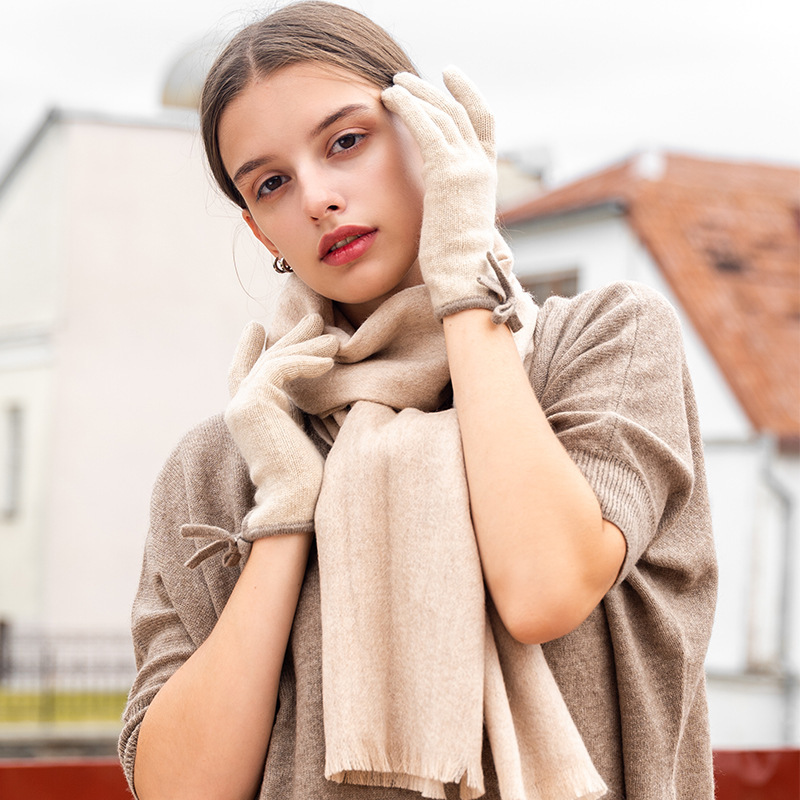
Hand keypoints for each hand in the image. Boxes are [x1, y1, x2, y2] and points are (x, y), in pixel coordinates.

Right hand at [225, 315, 337, 537]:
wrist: (296, 500)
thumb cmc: (308, 475)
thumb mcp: (301, 430)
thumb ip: (295, 407)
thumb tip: (315, 381)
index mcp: (251, 416)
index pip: (245, 372)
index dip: (251, 347)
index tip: (259, 326)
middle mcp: (240, 408)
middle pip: (264, 360)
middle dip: (291, 337)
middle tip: (315, 319)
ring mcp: (241, 405)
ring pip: (275, 361)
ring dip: (307, 346)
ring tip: (335, 340)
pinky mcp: (250, 404)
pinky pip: (280, 368)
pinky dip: (306, 361)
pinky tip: (330, 361)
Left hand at [382, 68, 503, 319]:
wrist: (464, 278)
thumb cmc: (456, 263)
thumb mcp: (456, 223)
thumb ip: (450, 199)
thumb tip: (437, 196)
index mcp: (486, 176)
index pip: (483, 121)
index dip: (467, 94)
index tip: (449, 76)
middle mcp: (480, 166)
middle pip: (459, 110)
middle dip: (432, 89)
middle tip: (406, 77)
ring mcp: (466, 167)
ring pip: (441, 113)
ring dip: (415, 94)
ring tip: (391, 84)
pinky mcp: (447, 173)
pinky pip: (426, 126)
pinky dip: (408, 106)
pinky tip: (388, 96)